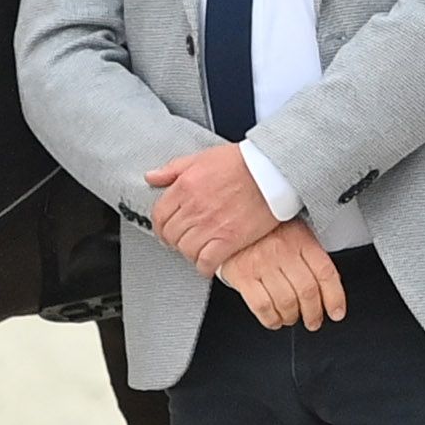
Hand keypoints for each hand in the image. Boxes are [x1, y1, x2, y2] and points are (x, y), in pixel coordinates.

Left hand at [144, 141, 280, 270]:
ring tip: (198, 250)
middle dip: (175, 240)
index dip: (160, 227)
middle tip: (183, 241)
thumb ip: (173, 169)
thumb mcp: (201, 157)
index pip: (159, 216)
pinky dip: (204, 266)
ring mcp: (210, 226)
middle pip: (171, 235)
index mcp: (185, 187)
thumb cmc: (243, 162)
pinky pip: (206, 262)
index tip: (166, 231)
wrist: (272, 171)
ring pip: (186, 250)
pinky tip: (209, 262)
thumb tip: (152, 177)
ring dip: (190, 253)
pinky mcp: (228, 240)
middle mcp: (194, 208)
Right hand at [217, 221, 349, 330]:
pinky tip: (274, 320)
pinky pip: (262, 306)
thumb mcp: (292, 232)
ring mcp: (261, 263)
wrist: (228, 225)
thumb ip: (309, 255)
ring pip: (286, 302)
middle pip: (307, 291)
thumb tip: (329, 288)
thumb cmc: (263, 233)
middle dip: (313, 313)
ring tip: (291, 318)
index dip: (335, 297)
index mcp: (300, 239)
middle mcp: (282, 250)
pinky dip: (271, 319)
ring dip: (292, 317)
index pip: (325, 272)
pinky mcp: (242, 276)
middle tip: (313, 321)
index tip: (336, 312)